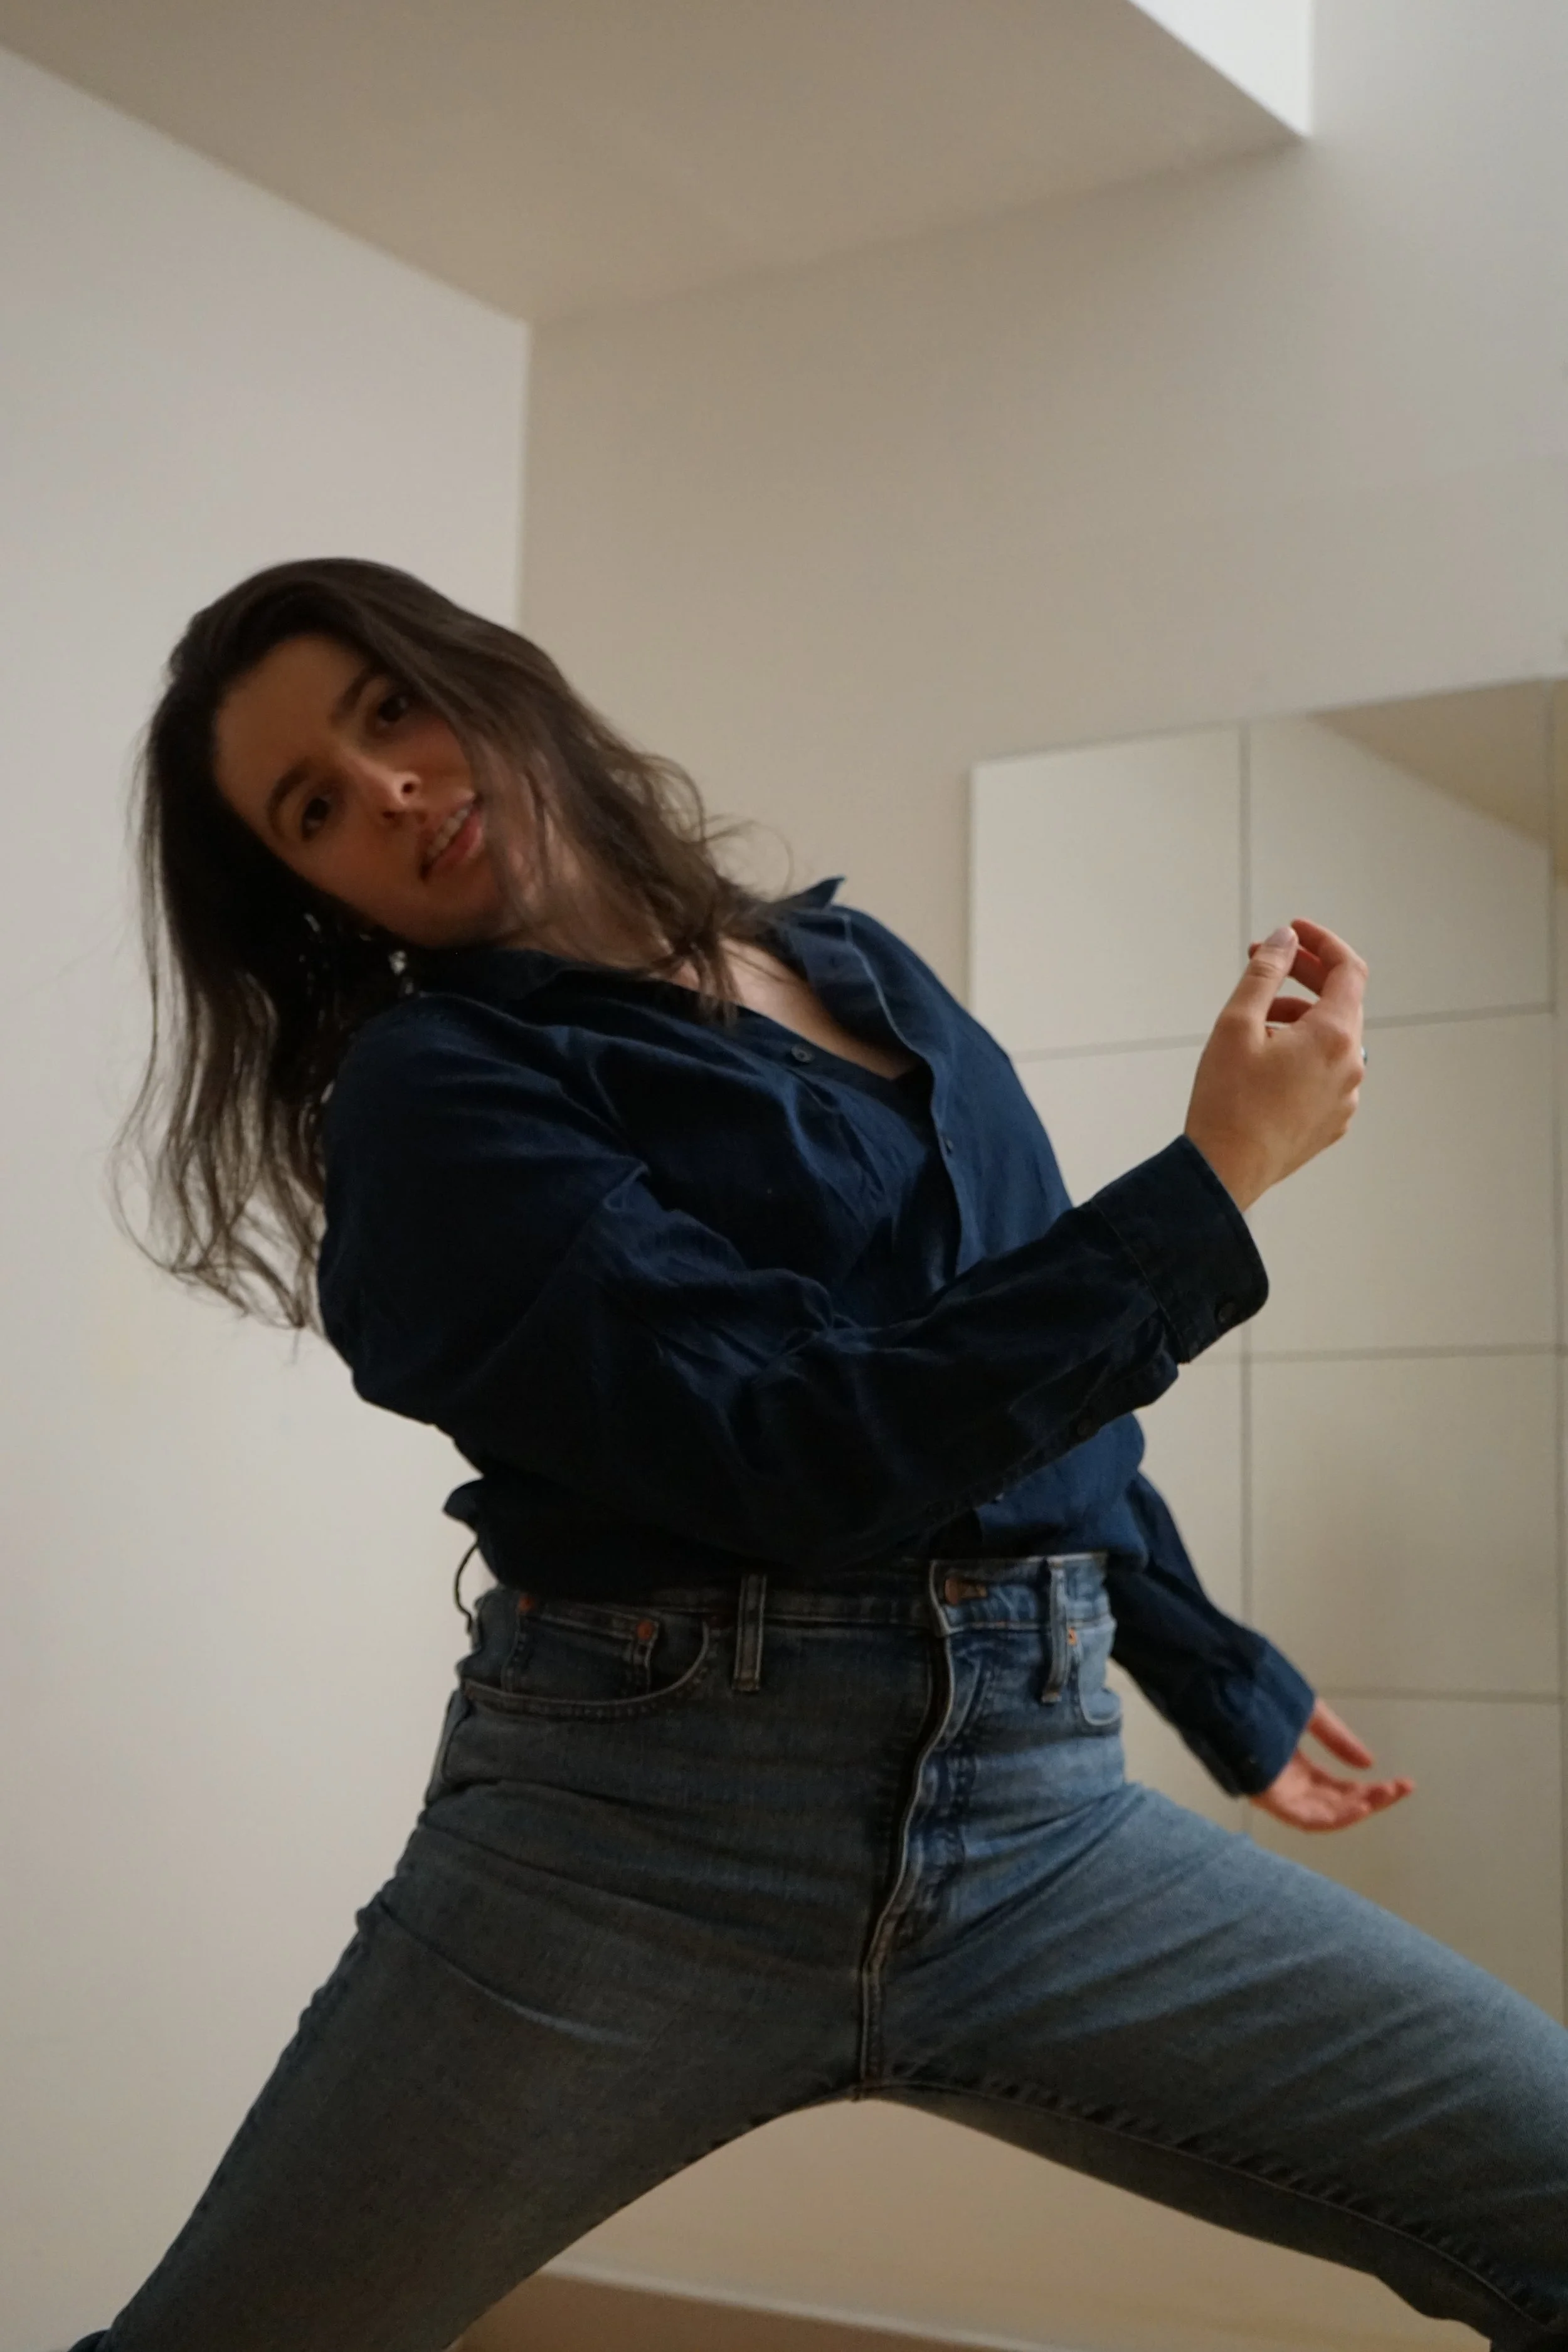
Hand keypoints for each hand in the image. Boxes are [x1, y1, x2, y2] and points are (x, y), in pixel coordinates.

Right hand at [1183, 916, 1366, 1209]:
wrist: (1225, 1171)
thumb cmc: (1226, 1101)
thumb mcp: (1237, 1024)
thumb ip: (1266, 973)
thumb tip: (1286, 939)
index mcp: (1334, 1036)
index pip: (1349, 970)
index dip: (1322, 943)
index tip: (1292, 932)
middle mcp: (1351, 1065)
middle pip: (1341, 1003)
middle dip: (1304, 977)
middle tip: (1265, 963)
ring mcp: (1346, 1097)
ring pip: (1331, 1039)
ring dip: (1299, 1018)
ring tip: (1254, 1021)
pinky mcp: (1332, 1121)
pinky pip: (1325, 1072)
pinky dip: (1302, 1054)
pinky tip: (1264, 1063)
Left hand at [1250, 1700, 1414, 1833]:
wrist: (1220, 1683)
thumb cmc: (1257, 1693)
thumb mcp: (1309, 1714)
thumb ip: (1338, 1739)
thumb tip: (1370, 1764)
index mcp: (1295, 1767)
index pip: (1339, 1789)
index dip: (1371, 1789)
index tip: (1403, 1783)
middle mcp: (1287, 1784)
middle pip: (1336, 1803)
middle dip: (1371, 1799)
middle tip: (1401, 1788)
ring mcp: (1276, 1791)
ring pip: (1324, 1814)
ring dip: (1357, 1809)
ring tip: (1384, 1796)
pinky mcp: (1266, 1795)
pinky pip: (1304, 1817)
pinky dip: (1332, 1816)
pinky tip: (1358, 1807)